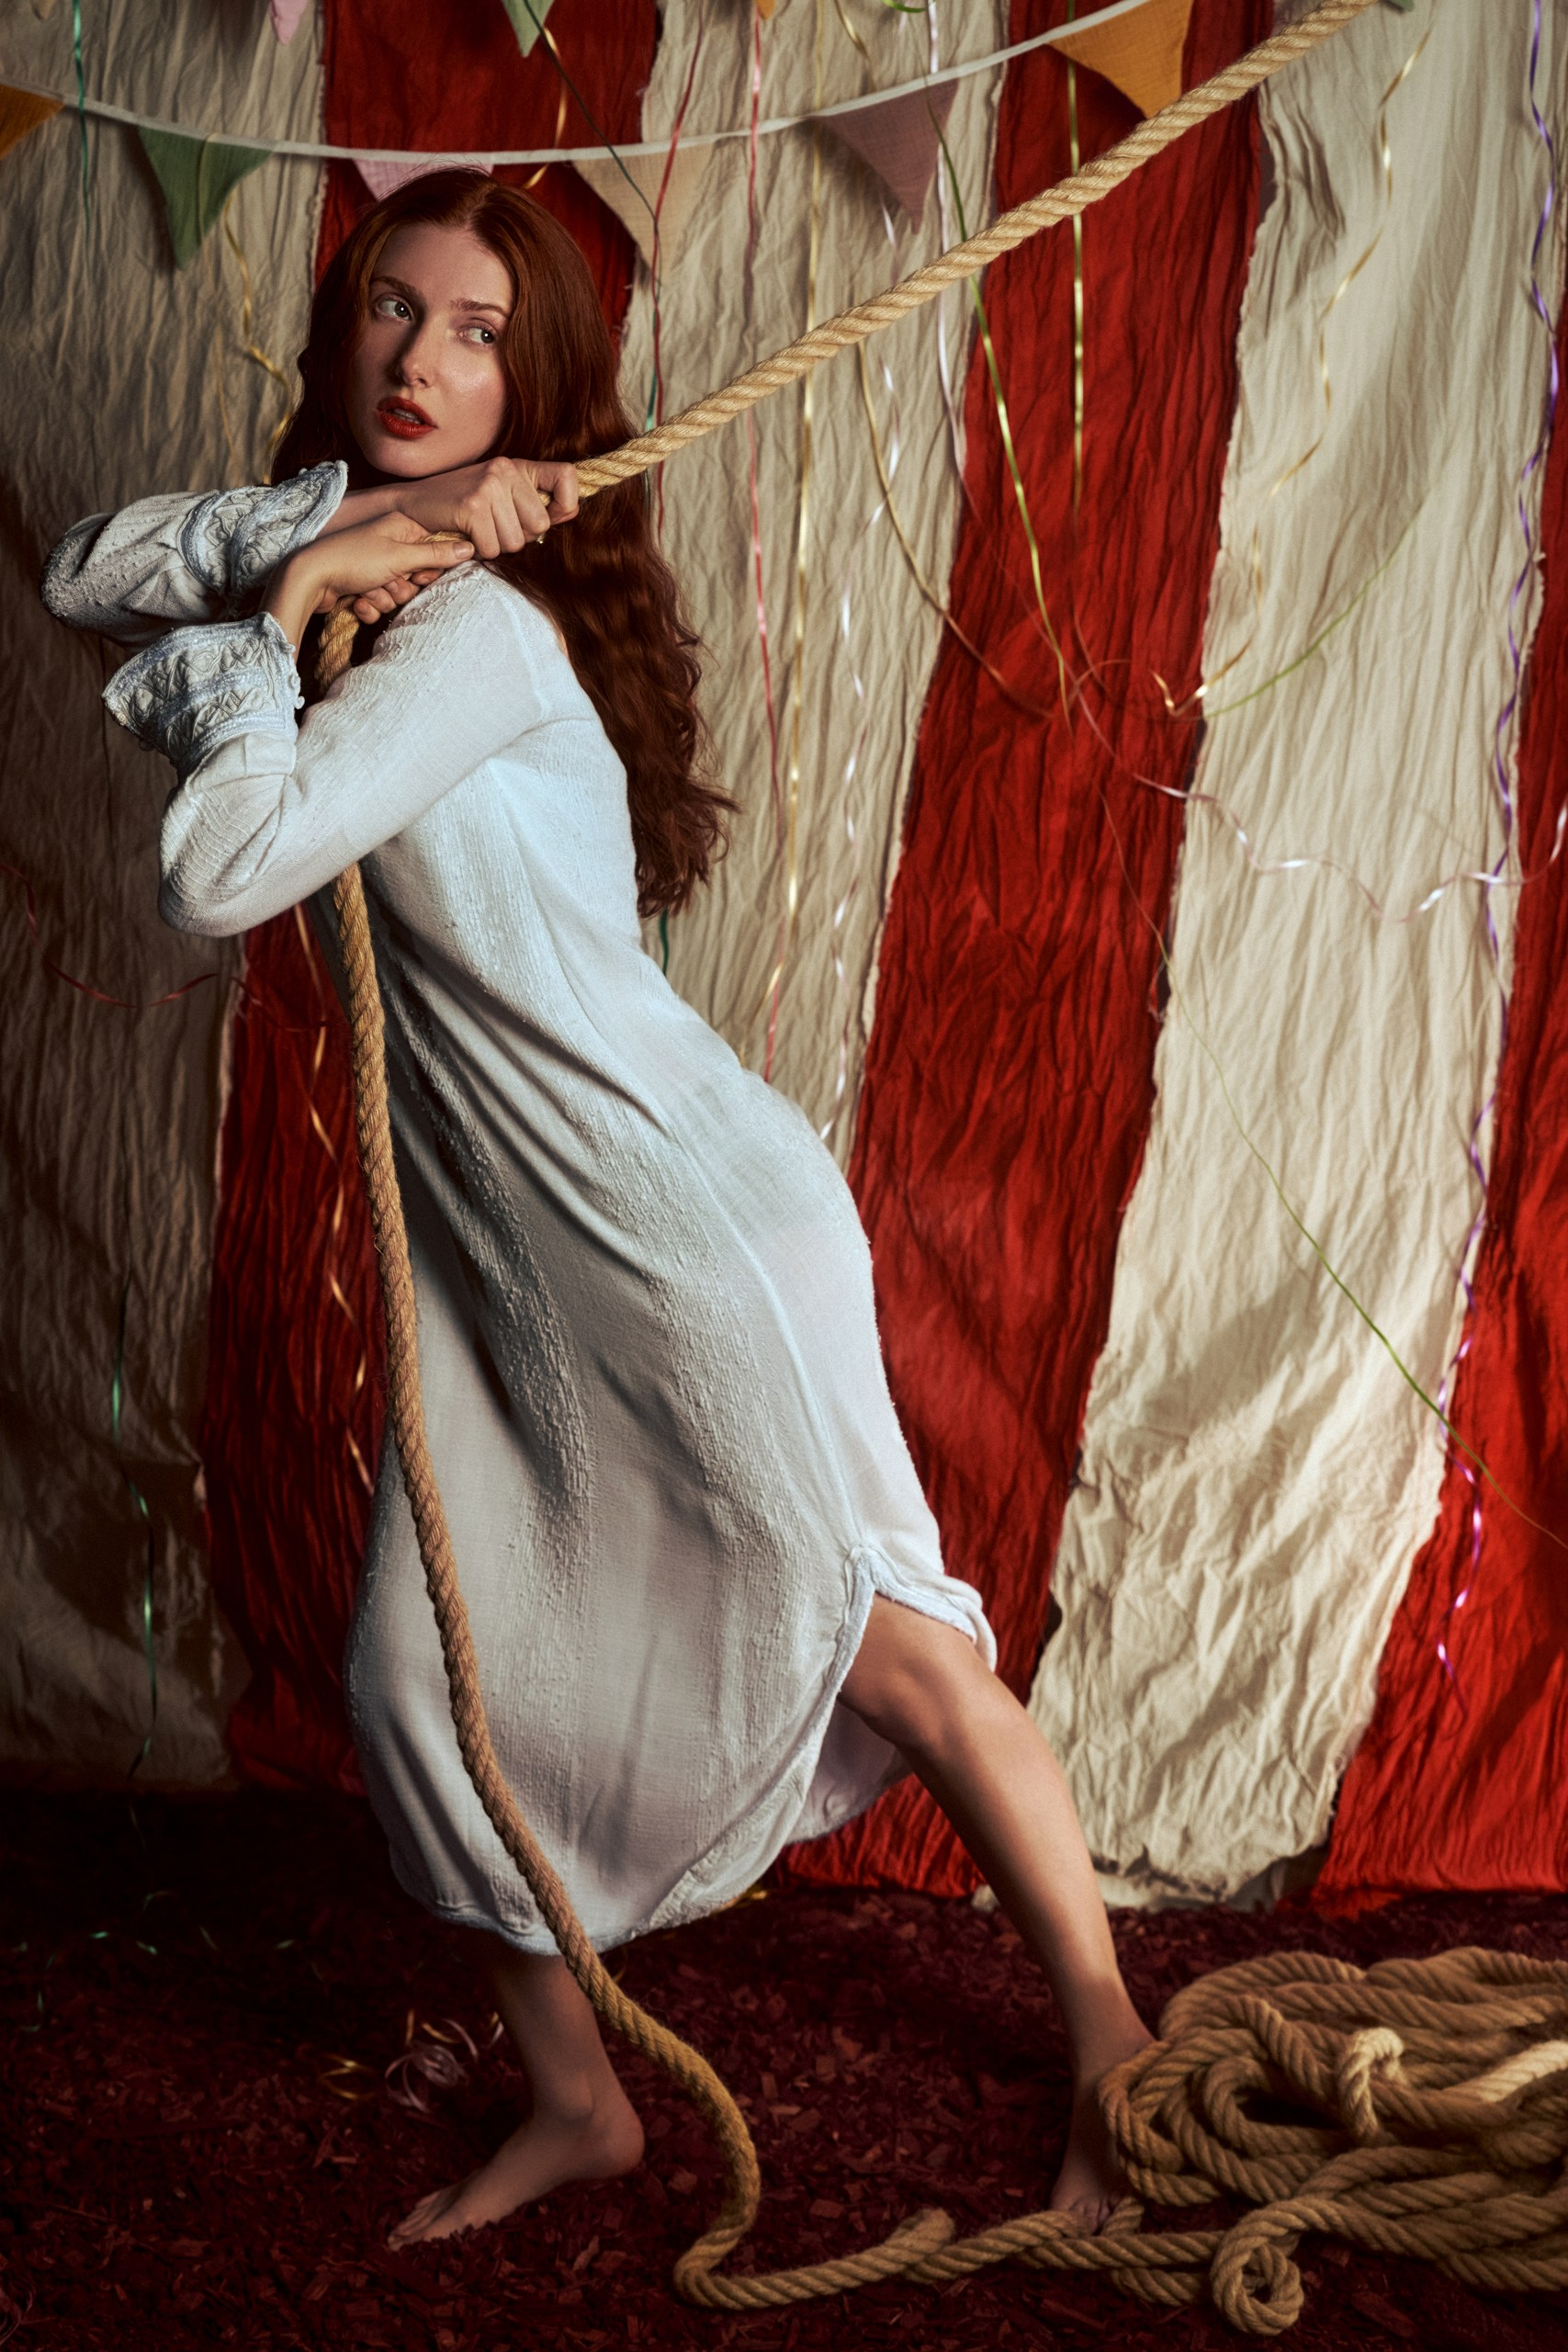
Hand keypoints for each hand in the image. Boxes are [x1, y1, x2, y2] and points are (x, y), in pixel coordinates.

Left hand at [263, 513, 472, 649]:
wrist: (309, 579)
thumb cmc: (353, 560)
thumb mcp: (400, 556)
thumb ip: (437, 554)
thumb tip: (471, 547)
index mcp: (401, 528)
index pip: (435, 551)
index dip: (429, 570)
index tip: (418, 576)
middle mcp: (389, 543)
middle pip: (417, 577)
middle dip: (403, 587)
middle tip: (389, 582)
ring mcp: (374, 565)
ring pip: (398, 593)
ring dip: (384, 598)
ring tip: (367, 590)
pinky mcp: (362, 584)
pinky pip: (380, 603)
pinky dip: (370, 606)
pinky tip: (356, 600)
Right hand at [337, 457, 579, 560]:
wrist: (412, 504)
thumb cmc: (458, 505)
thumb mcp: (499, 496)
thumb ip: (531, 504)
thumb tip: (569, 512)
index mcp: (517, 466)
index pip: (567, 478)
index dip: (567, 504)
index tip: (554, 516)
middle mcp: (505, 470)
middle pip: (540, 526)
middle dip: (518, 538)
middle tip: (492, 527)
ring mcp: (488, 487)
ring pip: (515, 543)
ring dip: (495, 546)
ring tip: (476, 530)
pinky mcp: (472, 507)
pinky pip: (492, 548)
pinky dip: (478, 551)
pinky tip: (464, 535)